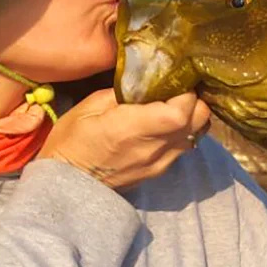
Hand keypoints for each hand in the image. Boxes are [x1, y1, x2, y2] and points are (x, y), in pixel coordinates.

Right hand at [37, 89, 210, 189]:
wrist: (66, 186)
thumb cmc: (71, 142)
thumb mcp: (89, 106)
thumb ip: (125, 91)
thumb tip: (148, 80)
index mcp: (136, 128)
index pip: (182, 109)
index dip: (184, 91)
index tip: (173, 80)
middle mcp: (156, 147)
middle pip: (199, 119)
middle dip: (194, 100)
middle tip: (177, 90)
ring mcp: (162, 162)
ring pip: (196, 133)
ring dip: (191, 116)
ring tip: (173, 105)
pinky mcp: (161, 171)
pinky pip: (184, 145)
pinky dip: (183, 131)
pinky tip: (166, 124)